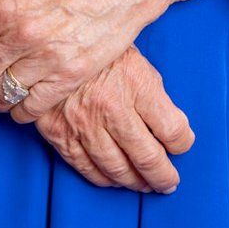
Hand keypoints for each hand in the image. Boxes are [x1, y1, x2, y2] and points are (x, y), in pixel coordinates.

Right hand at [29, 44, 193, 193]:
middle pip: (147, 157)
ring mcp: (83, 124)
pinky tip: (115, 179)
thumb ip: (152, 94)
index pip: (172, 129)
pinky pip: (86, 168)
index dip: (182, 143)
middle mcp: (110, 107)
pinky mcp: (59, 134)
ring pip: (117, 169)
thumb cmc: (95, 49)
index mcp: (135, 83)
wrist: (46, 43)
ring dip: (136, 182)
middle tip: (169, 181)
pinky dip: (104, 179)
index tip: (181, 145)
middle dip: (163, 175)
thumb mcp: (133, 59)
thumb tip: (171, 130)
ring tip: (146, 184)